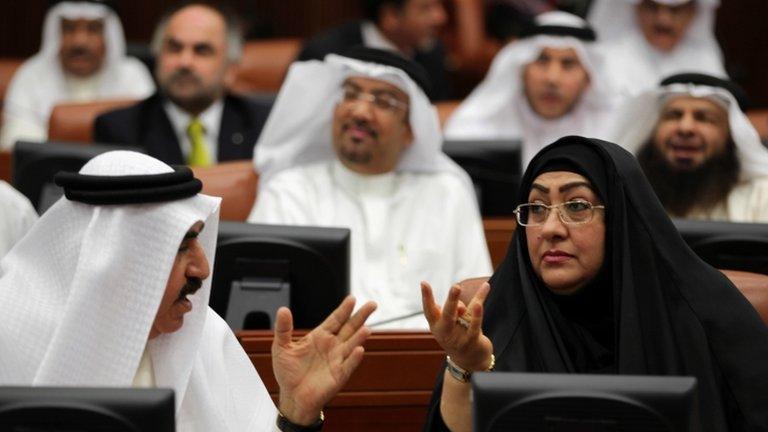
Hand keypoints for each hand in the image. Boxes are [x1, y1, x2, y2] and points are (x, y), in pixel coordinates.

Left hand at [272, 296, 376, 424]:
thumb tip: (283, 309)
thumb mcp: (282, 347)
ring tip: (367, 328)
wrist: (292, 397)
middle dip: (361, 316)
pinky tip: (359, 350)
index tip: (352, 298)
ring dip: (360, 337)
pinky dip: (354, 358)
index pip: (336, 319)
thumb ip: (283, 329)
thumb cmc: (288, 372)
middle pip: (350, 328)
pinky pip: (348, 365)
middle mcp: (332, 346)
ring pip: (352, 345)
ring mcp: (337, 360)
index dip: (344, 309)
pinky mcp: (338, 376)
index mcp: (320, 336)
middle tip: (372, 305)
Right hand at [421, 281, 492, 371]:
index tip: (423, 283)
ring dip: (462, 305)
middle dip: (451, 300)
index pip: (429, 310)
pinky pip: (474, 326)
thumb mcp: (457, 321)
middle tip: (456, 286)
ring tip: (462, 289)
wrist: (470, 361)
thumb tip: (471, 295)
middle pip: (447, 314)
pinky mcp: (471, 342)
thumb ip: (462, 308)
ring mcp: (458, 338)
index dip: (426, 297)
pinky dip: (477, 315)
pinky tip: (479, 304)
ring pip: (461, 318)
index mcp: (437, 325)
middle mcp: (445, 332)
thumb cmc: (460, 334)